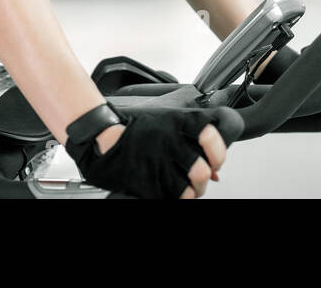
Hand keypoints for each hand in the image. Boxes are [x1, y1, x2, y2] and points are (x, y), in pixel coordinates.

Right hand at [95, 121, 228, 197]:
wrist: (102, 138)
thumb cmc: (137, 130)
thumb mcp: (167, 124)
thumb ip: (192, 141)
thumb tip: (215, 171)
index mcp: (176, 122)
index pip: (210, 134)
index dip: (218, 151)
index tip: (215, 159)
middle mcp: (168, 141)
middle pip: (201, 170)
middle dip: (202, 180)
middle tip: (198, 178)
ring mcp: (156, 162)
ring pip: (189, 190)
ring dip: (189, 192)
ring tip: (183, 186)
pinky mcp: (145, 182)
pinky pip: (171, 198)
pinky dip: (172, 197)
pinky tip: (166, 188)